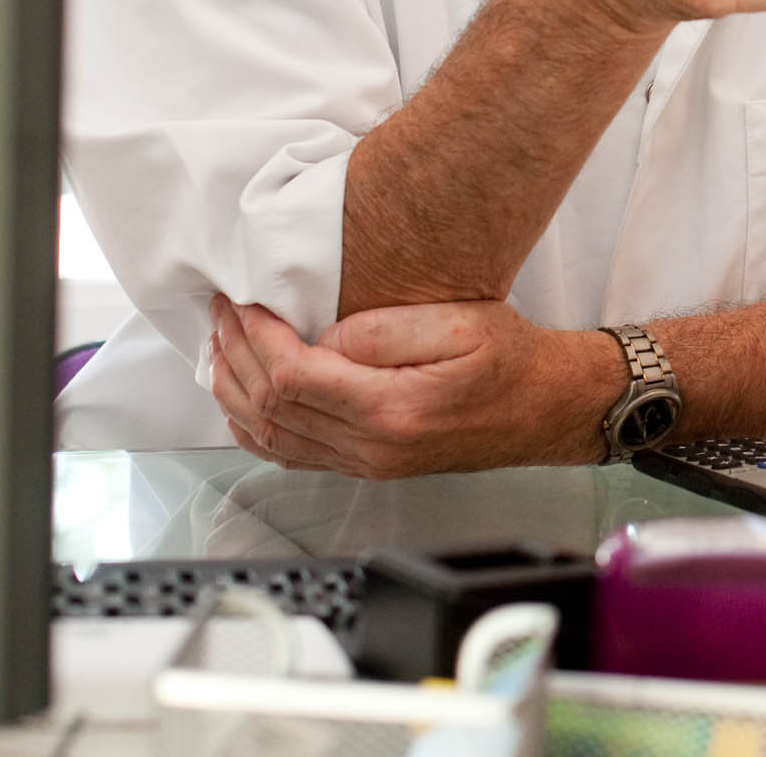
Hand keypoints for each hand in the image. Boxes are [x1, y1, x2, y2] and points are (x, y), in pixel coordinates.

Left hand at [207, 295, 612, 476]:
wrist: (545, 407)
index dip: (255, 336)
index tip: (244, 301)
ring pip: (271, 436)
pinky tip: (243, 397)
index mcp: (389, 410)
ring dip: (234, 389)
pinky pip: (292, 453)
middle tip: (220, 312)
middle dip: (234, 354)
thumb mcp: (459, 322)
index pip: (290, 376)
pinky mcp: (368, 464)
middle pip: (270, 407)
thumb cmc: (510, 360)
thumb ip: (384, 329)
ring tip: (220, 345)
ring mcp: (366, 463)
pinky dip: (255, 425)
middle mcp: (370, 447)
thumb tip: (323, 338)